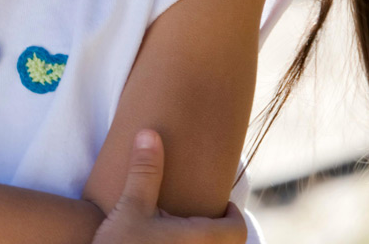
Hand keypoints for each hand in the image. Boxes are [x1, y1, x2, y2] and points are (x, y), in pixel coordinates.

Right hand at [92, 130, 246, 243]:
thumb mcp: (131, 206)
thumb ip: (144, 170)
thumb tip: (149, 134)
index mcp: (200, 240)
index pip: (238, 230)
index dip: (233, 215)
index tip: (221, 204)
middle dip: (220, 230)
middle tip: (203, 214)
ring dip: (207, 242)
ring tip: (187, 229)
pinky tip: (169, 243)